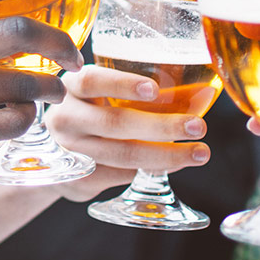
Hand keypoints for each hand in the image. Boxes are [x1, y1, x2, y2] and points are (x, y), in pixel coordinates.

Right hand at [44, 65, 210, 201]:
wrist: (53, 154)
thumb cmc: (92, 112)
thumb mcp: (105, 95)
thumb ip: (148, 94)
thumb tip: (206, 95)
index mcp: (71, 88)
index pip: (92, 81)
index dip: (122, 84)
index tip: (155, 89)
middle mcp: (65, 118)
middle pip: (113, 123)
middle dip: (161, 126)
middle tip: (198, 126)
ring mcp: (69, 151)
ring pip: (121, 155)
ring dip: (164, 155)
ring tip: (198, 153)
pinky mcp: (77, 179)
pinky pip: (120, 176)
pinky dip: (151, 170)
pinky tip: (173, 164)